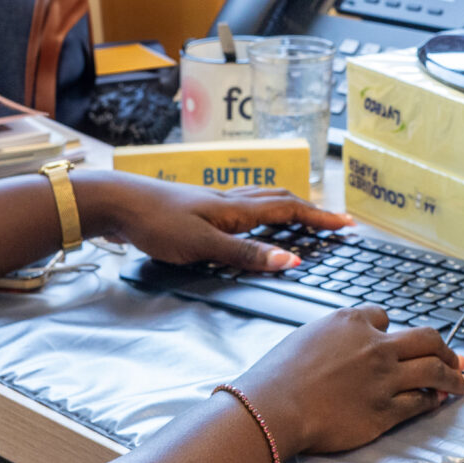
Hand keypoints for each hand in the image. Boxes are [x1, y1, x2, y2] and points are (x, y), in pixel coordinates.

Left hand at [76, 170, 349, 270]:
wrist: (115, 202)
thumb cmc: (156, 223)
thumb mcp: (203, 246)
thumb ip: (247, 255)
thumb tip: (292, 262)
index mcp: (237, 210)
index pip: (291, 212)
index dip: (321, 219)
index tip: (348, 225)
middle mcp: (231, 201)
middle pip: (282, 201)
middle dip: (313, 212)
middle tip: (336, 223)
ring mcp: (215, 202)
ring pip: (263, 200)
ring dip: (291, 209)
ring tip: (307, 219)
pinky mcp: (200, 208)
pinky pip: (245, 206)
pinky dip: (263, 212)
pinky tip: (255, 220)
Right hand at [235, 307, 463, 457]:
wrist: (273, 407)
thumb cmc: (279, 376)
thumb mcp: (306, 337)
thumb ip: (335, 336)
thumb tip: (348, 344)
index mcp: (351, 321)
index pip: (386, 317)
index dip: (394, 330)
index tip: (400, 340)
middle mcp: (374, 346)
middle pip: (427, 339)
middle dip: (447, 348)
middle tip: (458, 357)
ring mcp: (384, 379)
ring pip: (435, 370)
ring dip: (456, 377)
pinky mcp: (385, 411)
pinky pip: (421, 402)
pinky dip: (434, 400)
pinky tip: (439, 401)